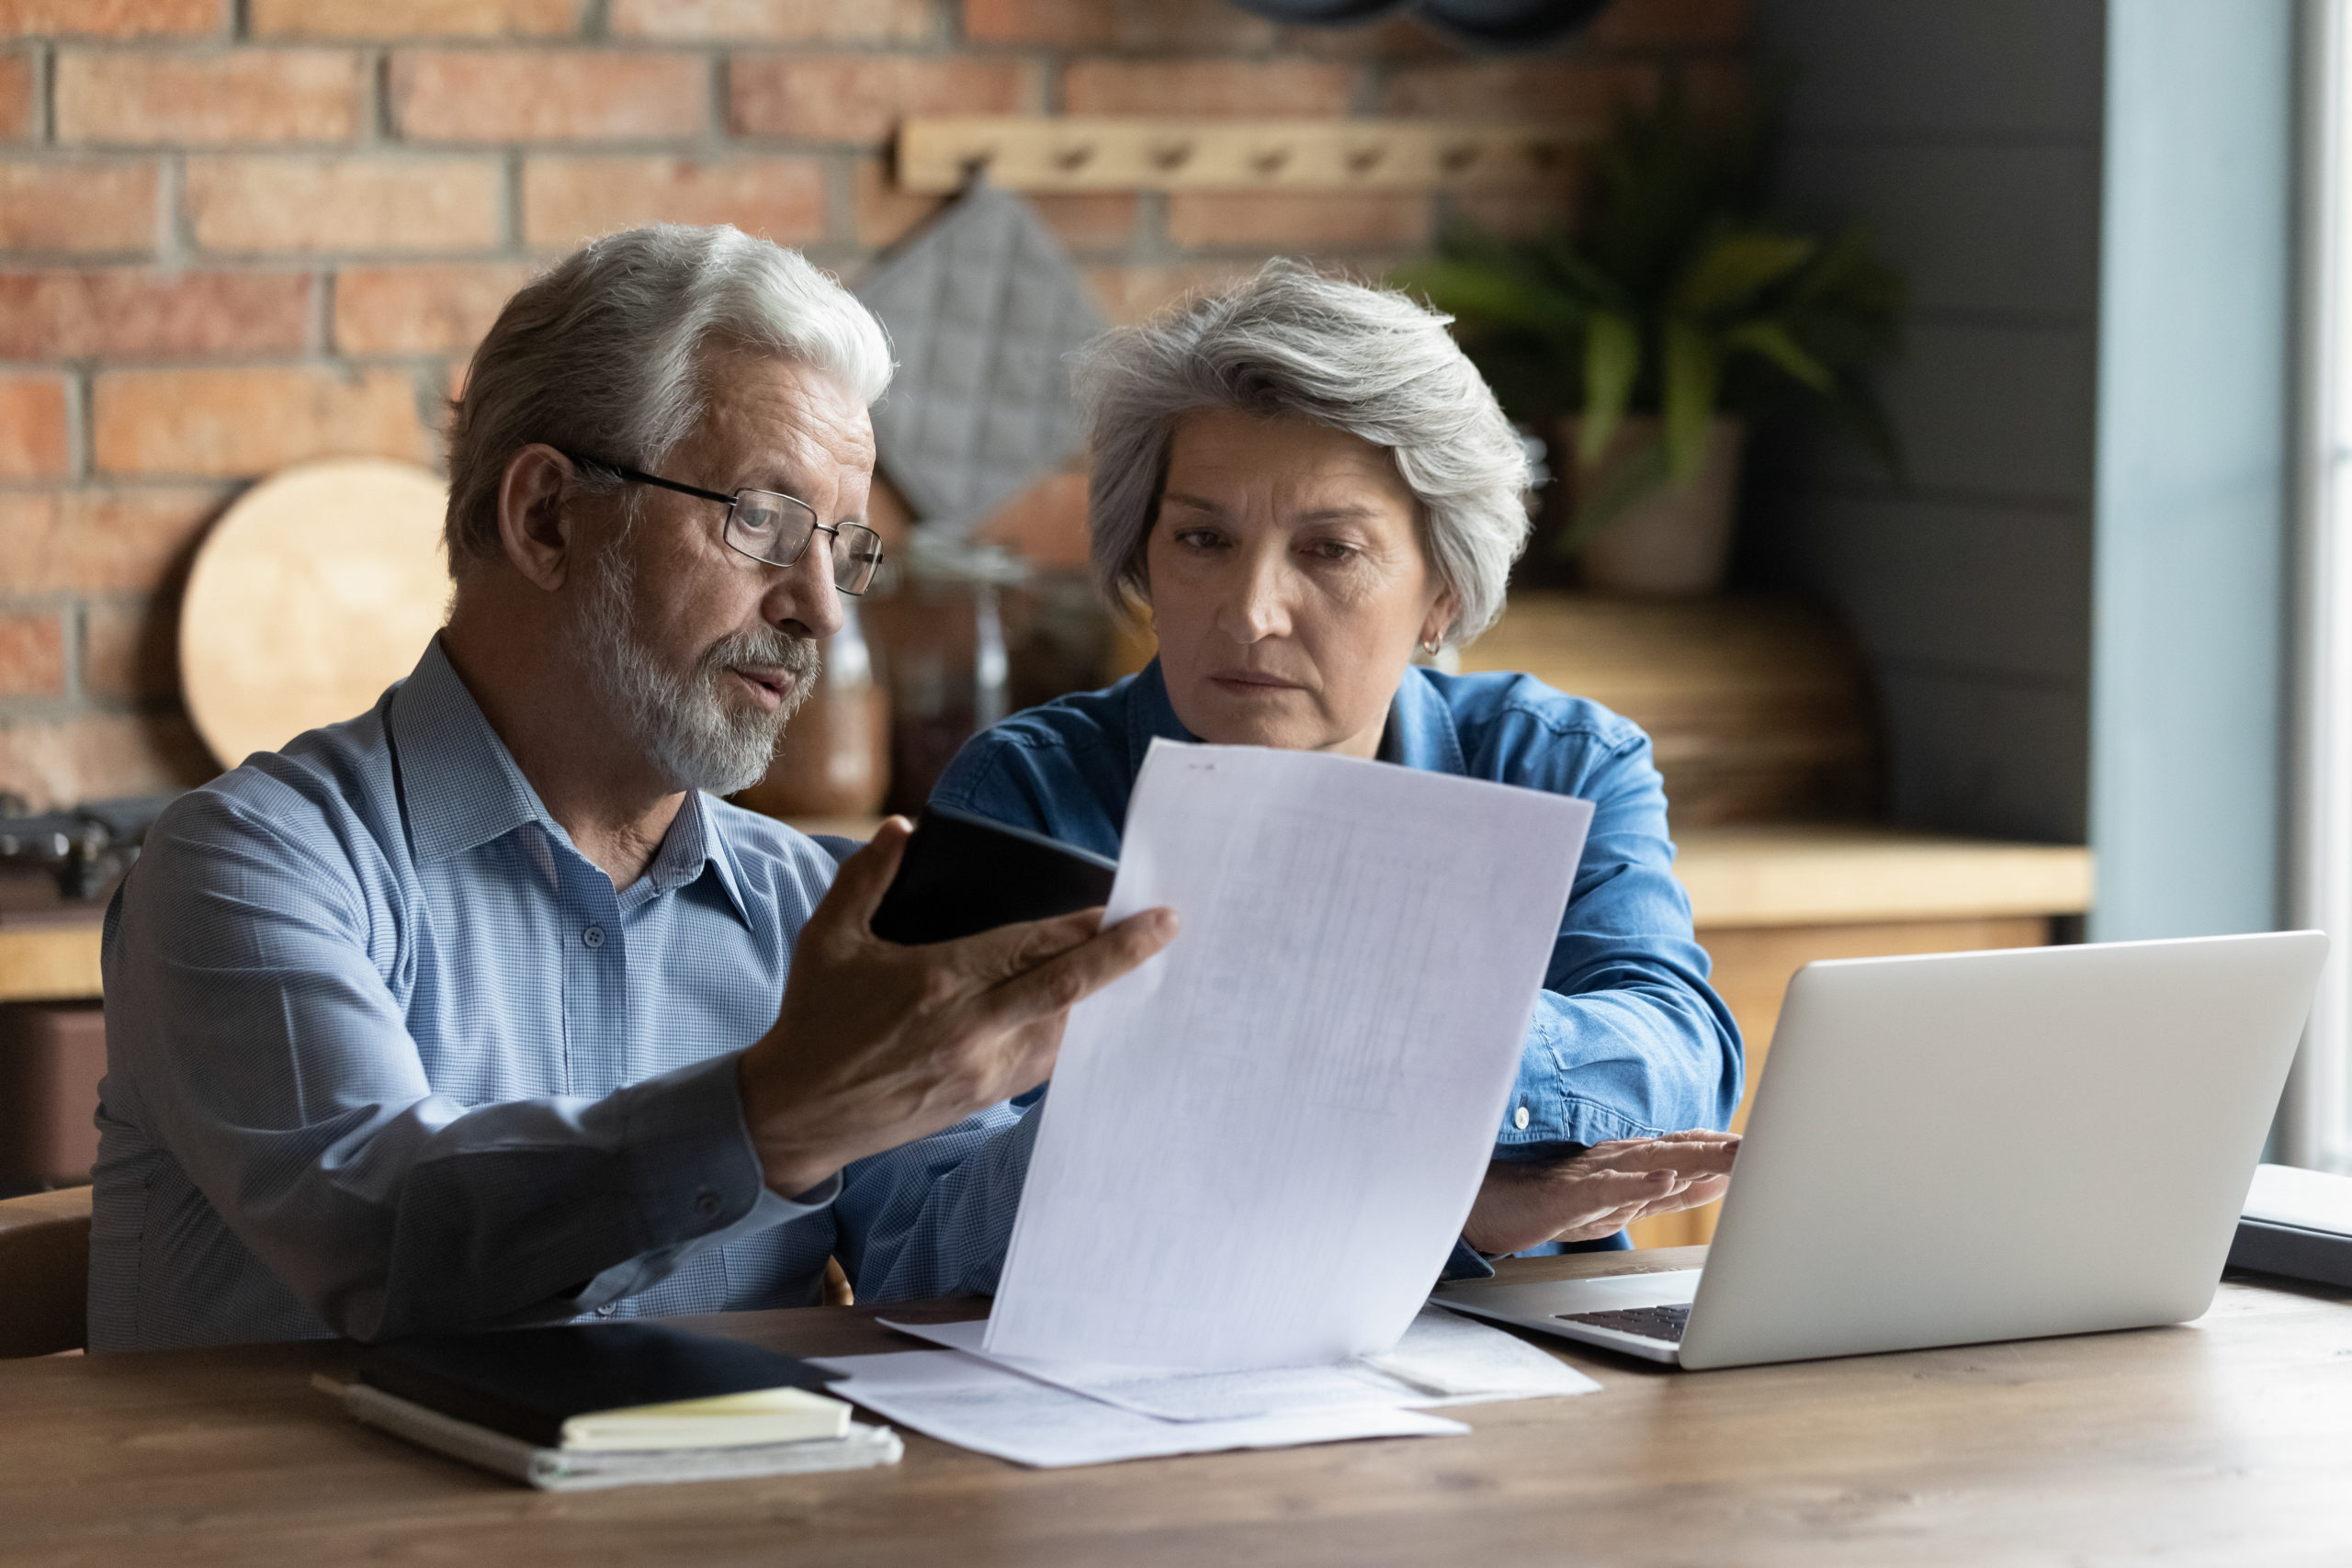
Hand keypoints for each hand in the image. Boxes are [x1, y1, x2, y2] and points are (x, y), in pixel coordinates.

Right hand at [736, 817, 1176, 1195]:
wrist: (795, 1114)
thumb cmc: (813, 1020)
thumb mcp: (829, 938)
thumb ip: (867, 876)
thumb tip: (904, 827)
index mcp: (939, 981)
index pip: (1032, 948)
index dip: (1085, 926)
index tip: (1125, 903)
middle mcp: (971, 1029)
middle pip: (1067, 988)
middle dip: (1123, 955)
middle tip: (1168, 926)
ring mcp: (981, 1071)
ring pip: (1064, 1030)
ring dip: (1103, 1000)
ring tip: (1142, 968)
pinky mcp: (981, 1100)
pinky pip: (1043, 1064)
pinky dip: (1071, 1036)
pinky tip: (1090, 1016)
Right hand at [1461, 1129, 1740, 1255]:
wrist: (1479, 1205)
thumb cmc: (1543, 1201)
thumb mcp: (1613, 1201)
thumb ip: (1660, 1192)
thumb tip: (1712, 1182)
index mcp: (1626, 1164)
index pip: (1684, 1150)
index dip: (1724, 1148)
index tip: (1769, 1146)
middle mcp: (1613, 1162)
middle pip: (1677, 1151)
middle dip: (1723, 1150)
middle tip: (1767, 1147)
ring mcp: (1589, 1176)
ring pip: (1649, 1162)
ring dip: (1694, 1159)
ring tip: (1735, 1158)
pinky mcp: (1564, 1196)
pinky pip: (1604, 1188)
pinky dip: (1637, 1184)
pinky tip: (1666, 1181)